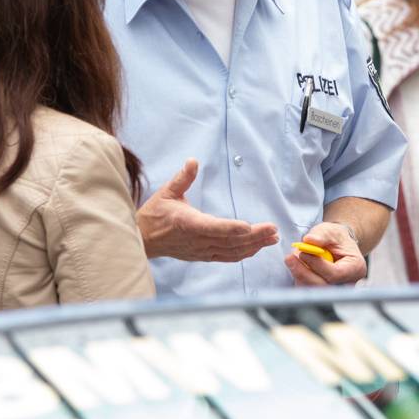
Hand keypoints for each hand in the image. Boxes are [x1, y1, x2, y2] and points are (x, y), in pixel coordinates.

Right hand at [137, 159, 277, 261]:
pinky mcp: (203, 256)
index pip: (213, 227)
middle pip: (230, 241)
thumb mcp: (167, 192)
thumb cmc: (155, 215)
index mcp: (188, 223)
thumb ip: (183, 178)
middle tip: (274, 230)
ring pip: (231, 251)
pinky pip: (226, 257)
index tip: (249, 226)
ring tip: (272, 239)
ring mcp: (201, 250)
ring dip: (253, 246)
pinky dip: (243, 254)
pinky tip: (256, 249)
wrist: (143, 239)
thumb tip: (193, 161)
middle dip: (254, 236)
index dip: (232, 228)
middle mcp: (197, 240)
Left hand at [286, 222, 365, 285]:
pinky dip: (299, 278)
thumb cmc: (336, 238)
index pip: (335, 274)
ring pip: (313, 290)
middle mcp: (347, 283)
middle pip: (323, 285)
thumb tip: (309, 240)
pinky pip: (308, 290)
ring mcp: (336, 290)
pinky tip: (295, 266)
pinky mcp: (323, 292)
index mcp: (355, 268)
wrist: (337, 245)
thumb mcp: (330, 231)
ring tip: (291, 259)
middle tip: (289, 258)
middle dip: (303, 272)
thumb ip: (321, 235)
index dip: (317, 265)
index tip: (303, 253)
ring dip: (299, 275)